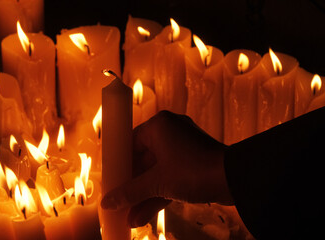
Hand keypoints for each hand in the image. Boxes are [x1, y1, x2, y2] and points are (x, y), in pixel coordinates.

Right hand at [101, 111, 232, 226]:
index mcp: (159, 126)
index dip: (119, 163)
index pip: (130, 142)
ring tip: (129, 217)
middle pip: (143, 161)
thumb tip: (106, 202)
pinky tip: (143, 215)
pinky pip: (170, 176)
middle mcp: (170, 132)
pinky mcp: (193, 163)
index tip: (111, 180)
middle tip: (119, 202)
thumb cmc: (193, 171)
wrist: (235, 179)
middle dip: (132, 186)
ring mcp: (183, 148)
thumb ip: (130, 192)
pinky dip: (159, 193)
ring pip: (157, 172)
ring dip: (144, 195)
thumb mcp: (157, 182)